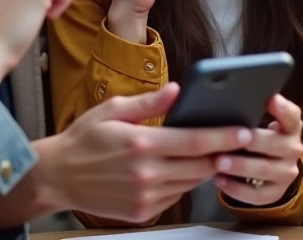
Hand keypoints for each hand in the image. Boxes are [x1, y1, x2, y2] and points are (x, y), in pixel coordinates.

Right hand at [40, 83, 252, 222]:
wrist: (59, 177)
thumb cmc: (84, 139)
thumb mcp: (112, 110)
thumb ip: (148, 103)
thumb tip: (177, 91)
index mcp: (141, 144)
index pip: (195, 141)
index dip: (224, 137)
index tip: (243, 130)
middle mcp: (146, 173)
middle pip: (200, 165)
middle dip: (221, 153)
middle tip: (235, 141)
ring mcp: (145, 196)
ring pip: (191, 182)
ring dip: (204, 168)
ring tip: (209, 152)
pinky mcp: (143, 211)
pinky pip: (175, 196)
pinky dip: (183, 182)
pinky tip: (178, 168)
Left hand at [214, 94, 302, 206]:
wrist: (270, 165)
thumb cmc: (258, 136)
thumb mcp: (259, 122)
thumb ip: (250, 113)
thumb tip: (226, 103)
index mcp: (290, 127)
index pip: (292, 116)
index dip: (282, 108)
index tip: (271, 99)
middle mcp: (293, 149)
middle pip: (275, 144)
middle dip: (251, 142)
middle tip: (228, 140)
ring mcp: (287, 173)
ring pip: (265, 170)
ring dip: (240, 166)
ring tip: (218, 162)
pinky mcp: (277, 193)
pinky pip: (258, 195)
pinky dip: (237, 189)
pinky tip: (220, 180)